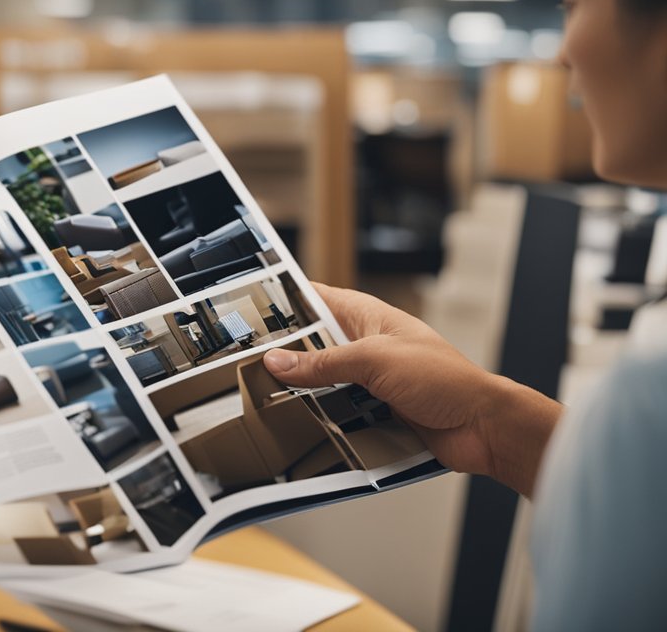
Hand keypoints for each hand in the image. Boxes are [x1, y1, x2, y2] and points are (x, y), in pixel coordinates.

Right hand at [263, 283, 560, 496]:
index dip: (283, 302)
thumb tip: (277, 361)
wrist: (484, 428)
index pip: (315, 299)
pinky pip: (335, 412)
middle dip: (282, 354)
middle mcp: (365, 346)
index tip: (248, 311)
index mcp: (367, 317)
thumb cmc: (446, 380)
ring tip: (261, 396)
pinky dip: (319, 418)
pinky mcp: (373, 412)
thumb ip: (323, 363)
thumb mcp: (375, 362)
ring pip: (320, 382)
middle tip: (244, 361)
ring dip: (300, 391)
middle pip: (311, 345)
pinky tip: (297, 425)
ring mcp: (369, 380)